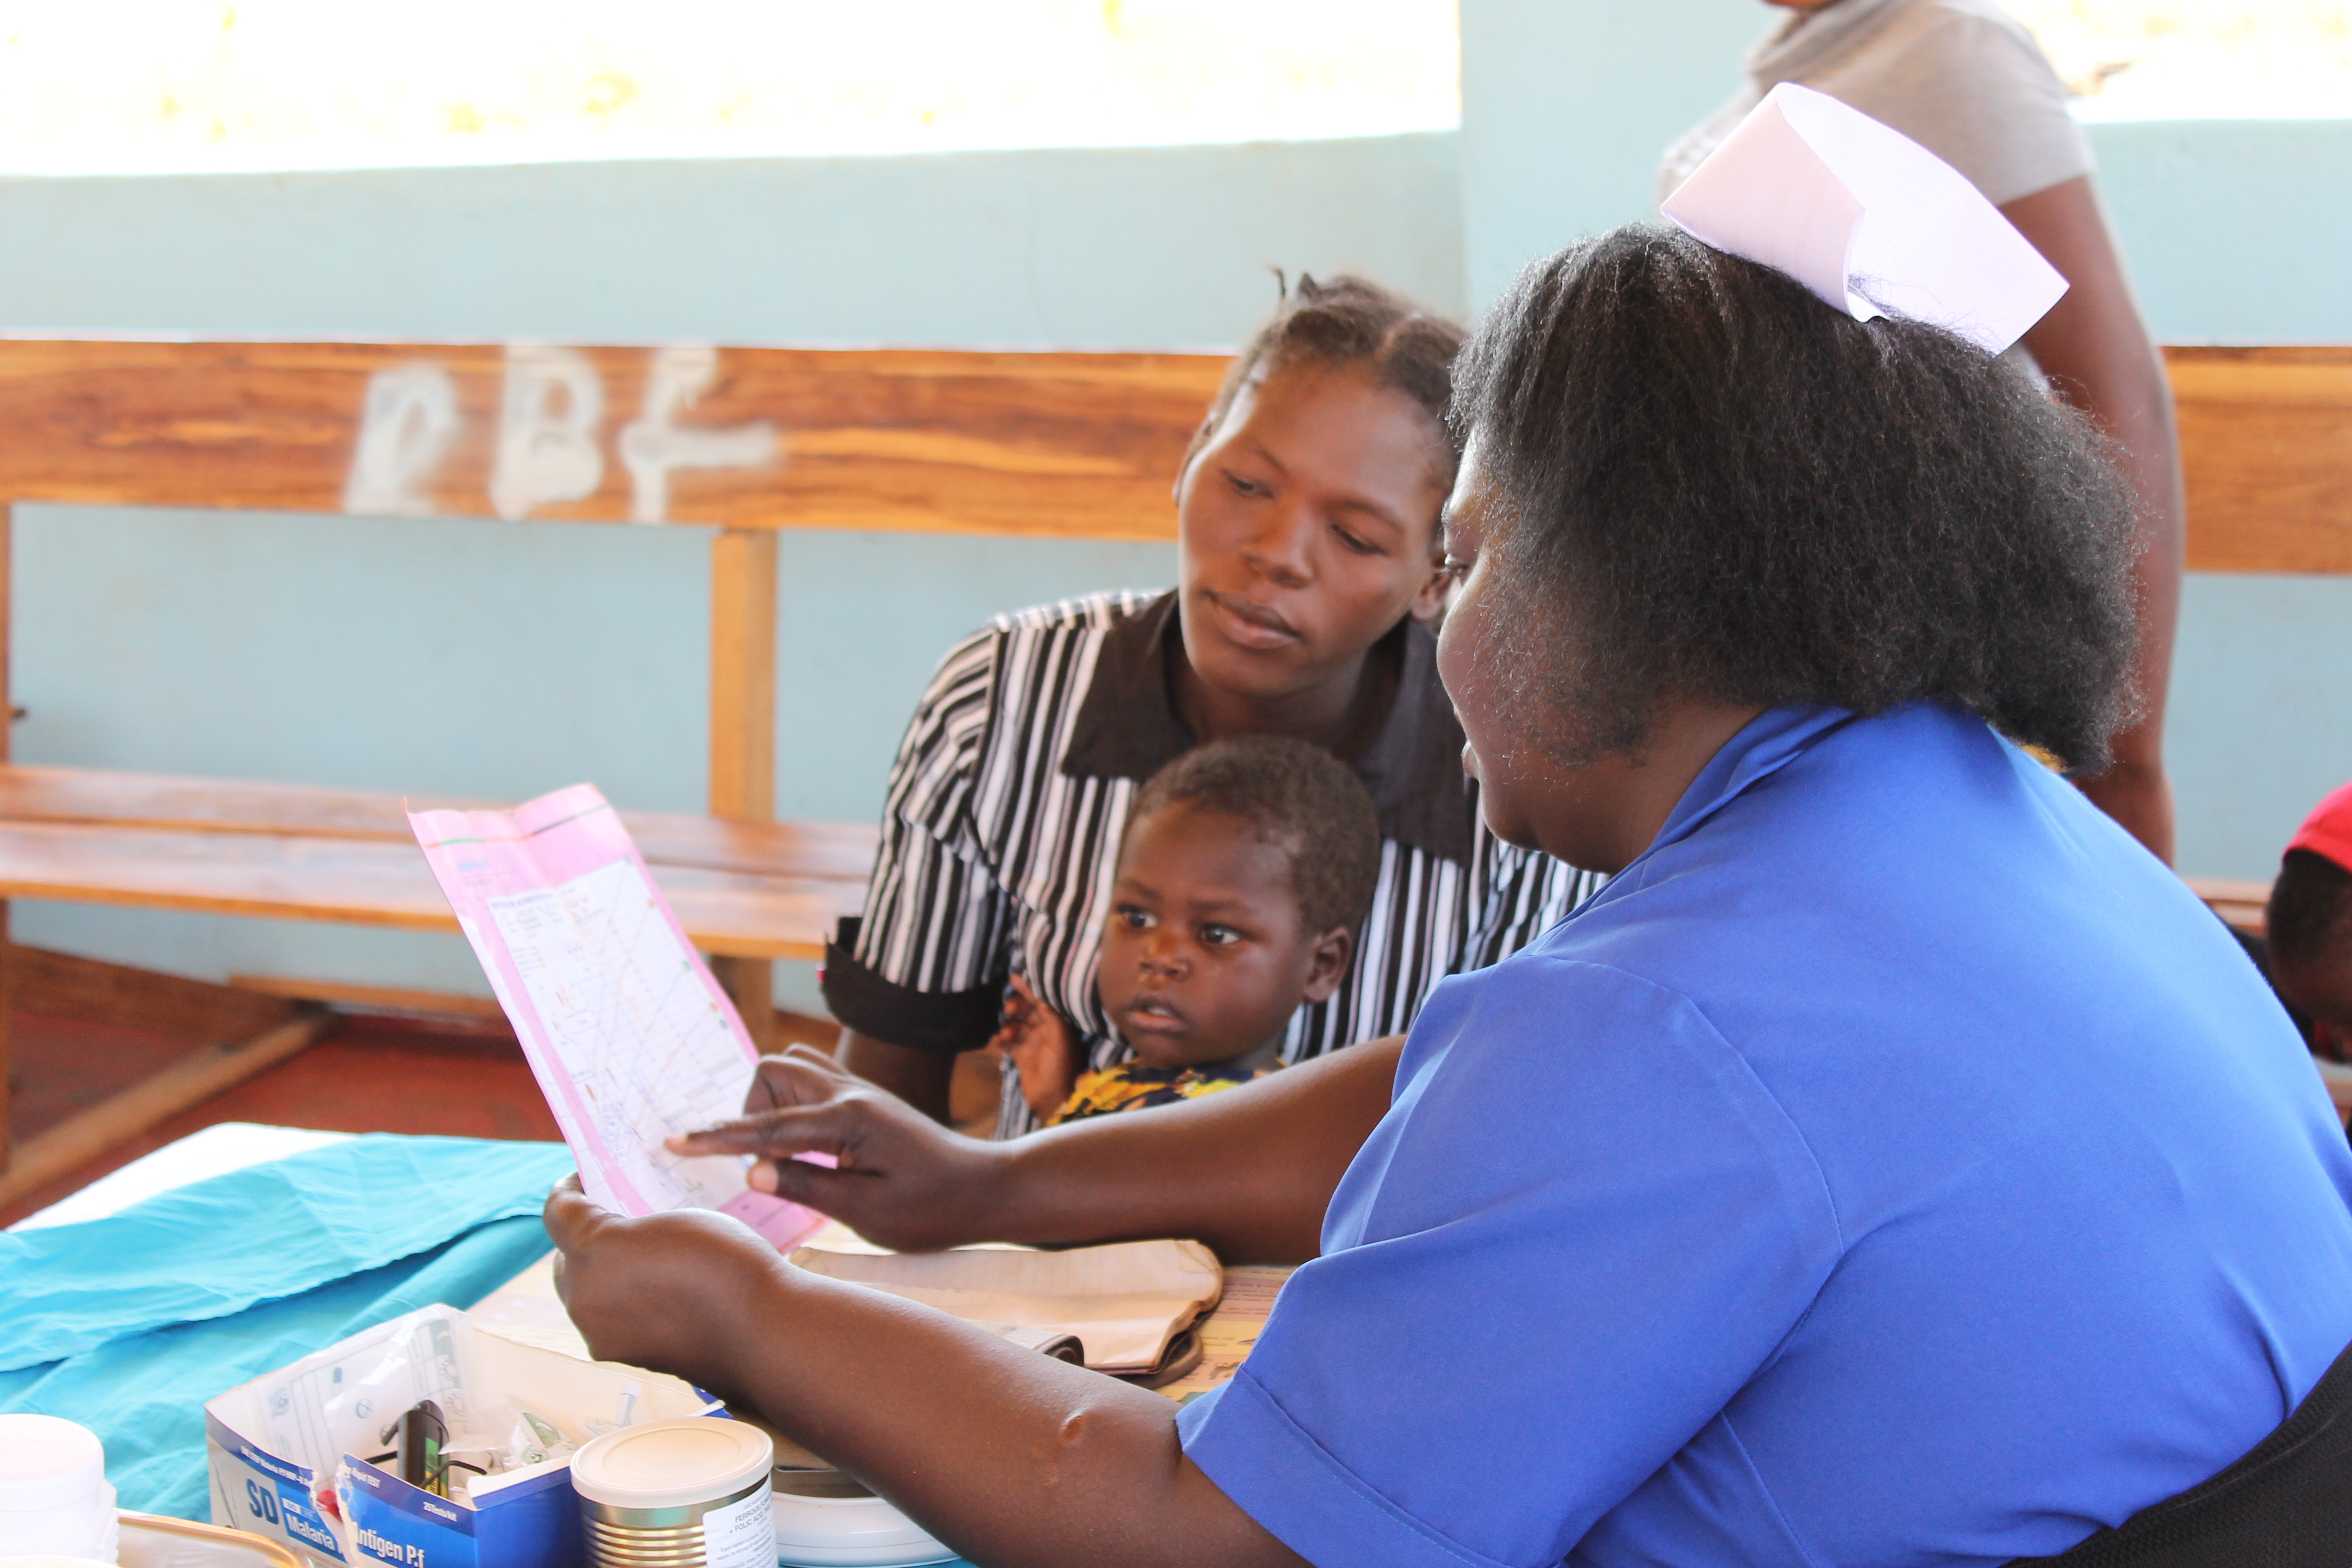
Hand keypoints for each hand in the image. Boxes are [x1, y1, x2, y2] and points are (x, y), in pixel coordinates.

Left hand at [542, 1176, 786, 1395]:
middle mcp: (583, 1296)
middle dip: (585, 1236)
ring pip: (584, 1292)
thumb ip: (631, 1224)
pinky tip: (658, 1291)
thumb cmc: (729, 1264)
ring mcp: (599, 1333)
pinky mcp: (620, 1356)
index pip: (558, 1211)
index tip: (586, 1179)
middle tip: (619, 1219)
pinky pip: (606, 1319)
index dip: (568, 1189)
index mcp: (594, 1249)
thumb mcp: (678, 1218)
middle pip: (565, 1258)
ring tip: (643, 1258)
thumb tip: (619, 1236)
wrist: (763, 1331)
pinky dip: (620, 1302)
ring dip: (603, 1272)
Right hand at [669, 1045, 1006, 1251]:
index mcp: (848, 1121)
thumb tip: (750, 1171)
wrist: (985, 1189)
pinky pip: (812, 1079)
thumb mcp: (867, 1212)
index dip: (716, 1137)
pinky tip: (801, 1142)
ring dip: (770, 1103)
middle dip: (749, 1112)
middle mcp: (850, 1093)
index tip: (674, 1143)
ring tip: (783, 1153)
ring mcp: (859, 1090)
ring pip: (791, 1067)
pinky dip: (790, 1103)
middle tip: (764, 1163)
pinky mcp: (865, 1099)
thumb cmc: (933, 1209)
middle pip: (773, 1070)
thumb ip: (806, 1185)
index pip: (765, 1127)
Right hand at [989, 973, 1078, 1119]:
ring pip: (1016, 1025)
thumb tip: (1041, 995)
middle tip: (1009, 1009)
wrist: (1052, 1099)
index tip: (1014, 978)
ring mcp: (1032, 1043)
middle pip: (1028, 1011)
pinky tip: (996, 1041)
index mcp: (1058, 1025)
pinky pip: (1008, 1041)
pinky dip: (1000, 1038)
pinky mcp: (1021, 1056)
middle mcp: (1046, 1031)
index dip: (1029, 989)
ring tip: (1004, 1035)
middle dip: (1016, 1007)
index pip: (1043, 1001)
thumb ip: (1051, 1016)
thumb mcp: (1060, 1039)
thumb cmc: (1060, 1068)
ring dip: (1007, 1026)